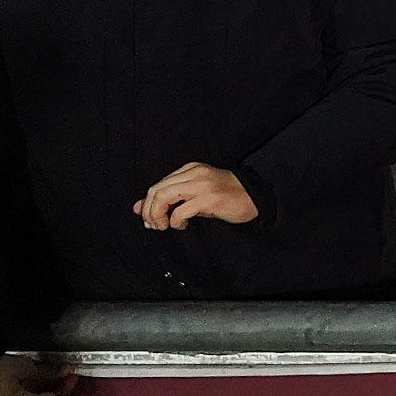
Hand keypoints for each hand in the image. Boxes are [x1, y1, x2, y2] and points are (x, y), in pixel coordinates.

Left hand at [135, 163, 257, 229]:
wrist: (256, 196)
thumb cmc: (227, 197)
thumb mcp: (195, 194)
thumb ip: (170, 198)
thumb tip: (139, 207)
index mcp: (191, 169)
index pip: (157, 185)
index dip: (147, 204)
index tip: (149, 219)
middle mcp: (195, 173)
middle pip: (156, 190)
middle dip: (149, 211)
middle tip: (155, 225)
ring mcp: (202, 185)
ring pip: (163, 197)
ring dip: (157, 216)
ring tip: (165, 226)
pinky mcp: (210, 198)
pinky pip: (180, 211)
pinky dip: (175, 221)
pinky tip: (183, 225)